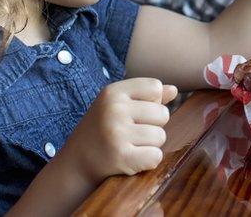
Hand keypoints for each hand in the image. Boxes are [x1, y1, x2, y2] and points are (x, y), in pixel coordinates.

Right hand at [60, 78, 177, 183]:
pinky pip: (155, 156)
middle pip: (163, 113)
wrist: (76, 163)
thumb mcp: (118, 105)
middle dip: (153, 126)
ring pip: (161, 136)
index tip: (134, 113)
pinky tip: (131, 159)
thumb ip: (147, 96)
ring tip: (129, 145)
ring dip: (150, 145)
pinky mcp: (121, 156)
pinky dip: (148, 161)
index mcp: (113, 92)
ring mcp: (117, 132)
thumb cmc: (103, 129)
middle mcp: (114, 109)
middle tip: (130, 133)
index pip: (155, 87)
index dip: (152, 102)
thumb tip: (174, 90)